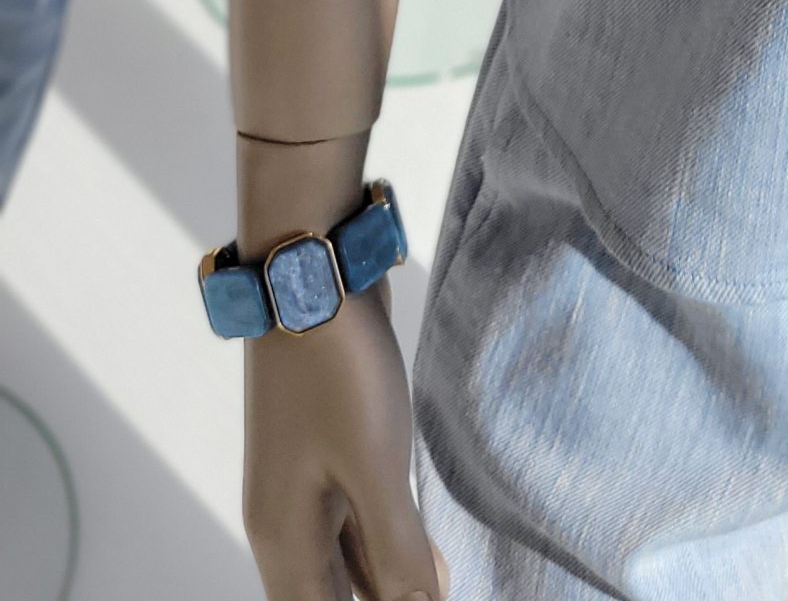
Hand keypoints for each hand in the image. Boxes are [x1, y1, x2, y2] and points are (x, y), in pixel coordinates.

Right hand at [241, 281, 448, 600]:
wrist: (314, 276)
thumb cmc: (336, 372)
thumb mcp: (374, 467)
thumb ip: (396, 549)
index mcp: (285, 540)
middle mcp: (287, 523)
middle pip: (334, 598)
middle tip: (441, 592)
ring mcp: (306, 487)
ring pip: (348, 563)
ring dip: (391, 578)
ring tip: (445, 585)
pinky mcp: (329, 453)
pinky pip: (358, 522)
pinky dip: (390, 542)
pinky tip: (430, 553)